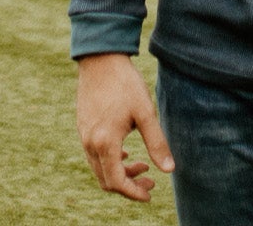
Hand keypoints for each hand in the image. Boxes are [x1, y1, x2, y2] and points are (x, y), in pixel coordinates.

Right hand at [75, 53, 174, 200]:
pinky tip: (125, 153)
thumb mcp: (146, 113)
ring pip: (99, 168)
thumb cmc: (125, 84)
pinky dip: (110, 161)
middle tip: (151, 182)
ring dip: (120, 173)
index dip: (134, 193)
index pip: (117, 182)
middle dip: (129, 186)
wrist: (100, 59)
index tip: (150, 193)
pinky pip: (94, 155)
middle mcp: (90, 143)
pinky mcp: (83, 127)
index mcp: (105, 143)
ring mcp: (84, 135)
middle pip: (106, 180)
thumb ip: (157, 143)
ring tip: (142, 165)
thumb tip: (169, 170)